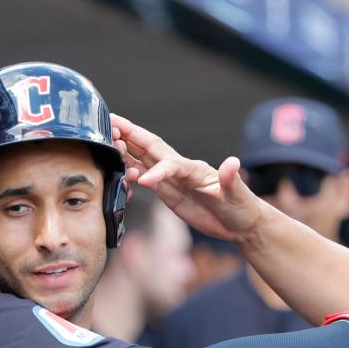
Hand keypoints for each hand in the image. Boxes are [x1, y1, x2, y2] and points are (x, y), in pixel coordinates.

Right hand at [110, 113, 263, 239]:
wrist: (239, 223)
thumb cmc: (241, 207)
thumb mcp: (238, 194)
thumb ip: (231, 179)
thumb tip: (232, 163)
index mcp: (194, 169)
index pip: (171, 163)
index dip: (156, 169)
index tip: (142, 180)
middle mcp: (179, 169)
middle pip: (150, 148)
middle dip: (130, 135)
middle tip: (109, 124)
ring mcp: (171, 179)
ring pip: (142, 160)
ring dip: (125, 151)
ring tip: (107, 146)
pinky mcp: (167, 192)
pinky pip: (143, 178)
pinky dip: (128, 173)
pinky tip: (117, 173)